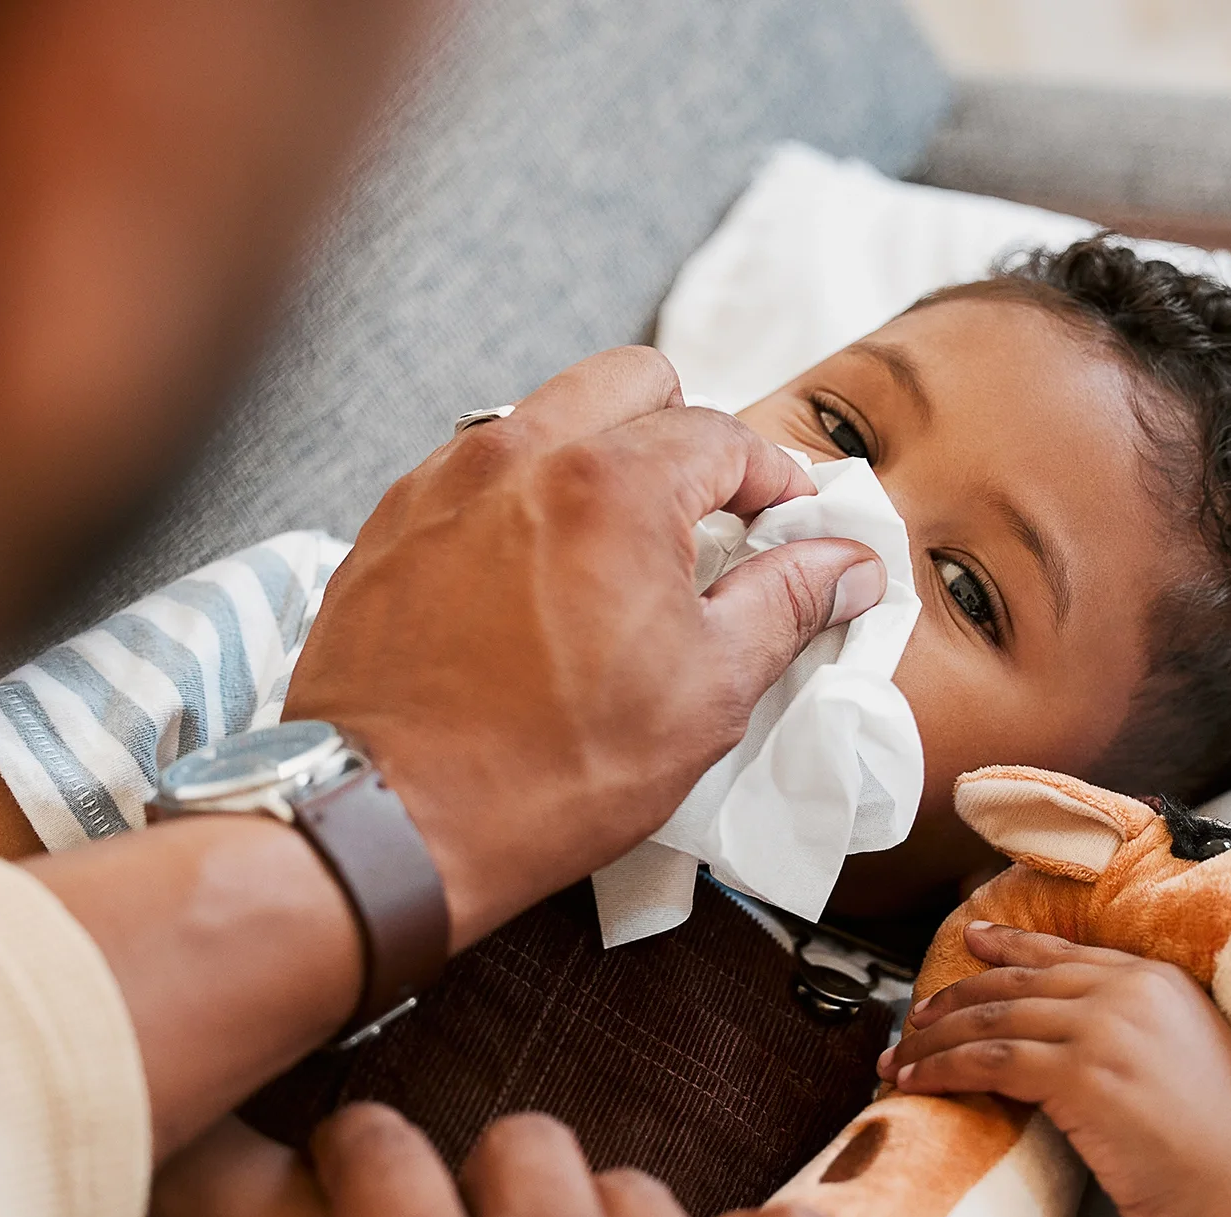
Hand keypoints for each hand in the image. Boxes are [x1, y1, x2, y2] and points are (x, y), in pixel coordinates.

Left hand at [283, 347, 883, 943]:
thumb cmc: (546, 771)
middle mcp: (520, 456)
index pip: (722, 435)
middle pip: (631, 383)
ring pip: (545, 414)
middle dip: (684, 433)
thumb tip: (844, 564)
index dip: (773, 482)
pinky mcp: (390, 524)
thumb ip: (784, 605)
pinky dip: (521, 498)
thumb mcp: (704, 693)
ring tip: (617, 550)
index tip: (787, 528)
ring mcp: (443, 483)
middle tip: (704, 519)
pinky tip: (535, 577)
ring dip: (598, 456)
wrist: (387, 821)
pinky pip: (475, 471)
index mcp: (611, 484)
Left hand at [878, 923, 1230, 1216]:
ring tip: (900, 1061)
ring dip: (934, 1042)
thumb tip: (1065, 1022)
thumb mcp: (1183, 1054)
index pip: (1062, 954)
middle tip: (914, 1019)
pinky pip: (990, 1062)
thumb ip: (1131, 1022)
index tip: (971, 942)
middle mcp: (1130, 992)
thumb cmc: (1218, 1144)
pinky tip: (918, 1084)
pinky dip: (943, 1071)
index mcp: (1158, 980)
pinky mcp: (1083, 1075)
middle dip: (952, 1000)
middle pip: (1014, 984)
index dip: (1007, 948)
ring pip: (991, 1020)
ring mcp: (1106, 1029)